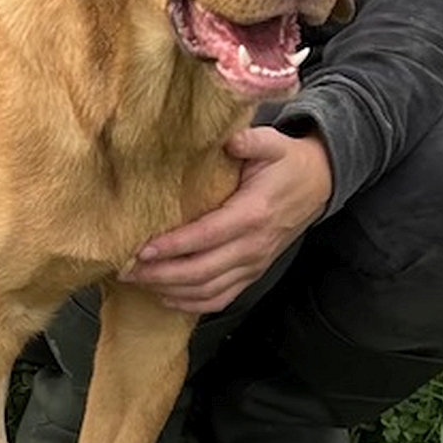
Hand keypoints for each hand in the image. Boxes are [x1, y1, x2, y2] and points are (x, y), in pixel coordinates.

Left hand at [121, 127, 332, 313]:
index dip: (174, 247)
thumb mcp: (273, 144)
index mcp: (253, 214)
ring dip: (169, 290)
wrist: (317, 185)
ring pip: (207, 290)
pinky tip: (165, 297)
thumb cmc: (287, 164)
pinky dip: (192, 304)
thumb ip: (252, 140)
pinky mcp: (252, 274)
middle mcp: (253, 246)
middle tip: (125, 270)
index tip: (143, 250)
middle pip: (201, 271)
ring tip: (137, 282)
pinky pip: (221, 298)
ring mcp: (253, 264)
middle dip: (160, 274)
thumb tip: (230, 139)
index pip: (207, 236)